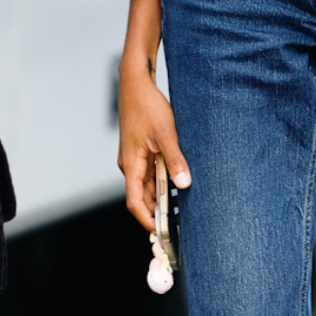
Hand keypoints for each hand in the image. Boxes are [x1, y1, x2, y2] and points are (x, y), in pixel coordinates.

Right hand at [118, 53, 189, 231]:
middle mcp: (130, 165)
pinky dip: (164, 181)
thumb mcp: (166, 134)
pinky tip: (179, 184)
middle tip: (179, 225)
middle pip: (143, 197)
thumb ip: (175, 160)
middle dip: (159, 212)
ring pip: (149, 185)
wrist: (136, 84)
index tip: (162, 232)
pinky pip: (152, 173)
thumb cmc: (147, 106)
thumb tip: (184, 184)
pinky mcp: (141, 151)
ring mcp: (135, 158)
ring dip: (163, 196)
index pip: (136, 202)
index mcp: (131, 165)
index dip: (148, 220)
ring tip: (183, 208)